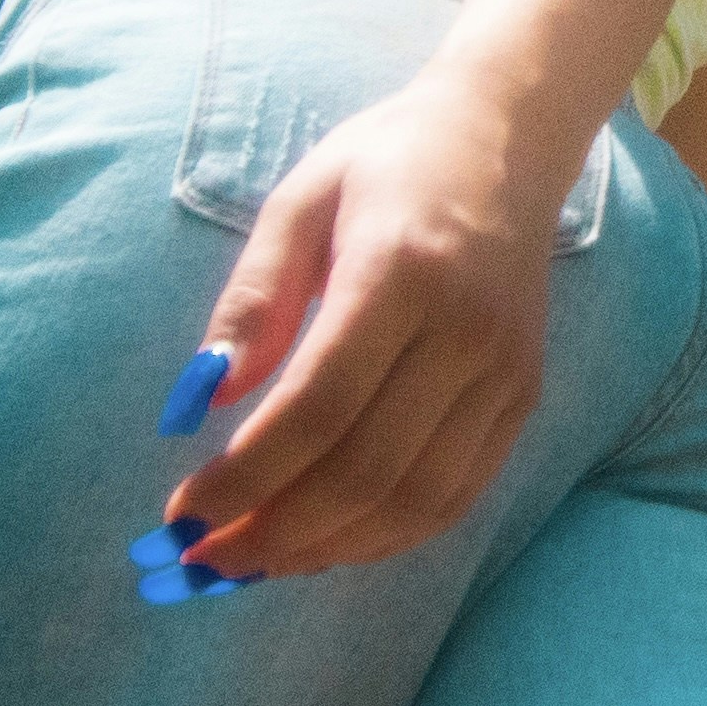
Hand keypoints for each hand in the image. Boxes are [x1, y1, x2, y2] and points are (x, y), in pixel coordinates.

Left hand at [156, 63, 573, 578]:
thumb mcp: (299, 202)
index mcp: (402, 272)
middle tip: (204, 559)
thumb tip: (201, 404)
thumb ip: (252, 300)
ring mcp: (504, 373)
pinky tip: (324, 544)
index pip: (318, 407)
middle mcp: (465, 331)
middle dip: (275, 530)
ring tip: (255, 563)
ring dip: (326, 549)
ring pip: (414, 500)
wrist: (506, 143)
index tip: (183, 513)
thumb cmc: (385, 164)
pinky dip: (385, 538)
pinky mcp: (523, 399)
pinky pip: (455, 497)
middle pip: (365, 469)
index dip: (246, 477)